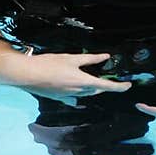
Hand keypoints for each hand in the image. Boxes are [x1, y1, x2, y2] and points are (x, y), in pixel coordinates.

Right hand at [16, 52, 131, 103]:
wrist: (27, 75)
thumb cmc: (49, 64)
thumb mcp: (71, 58)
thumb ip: (90, 59)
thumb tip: (105, 56)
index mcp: (83, 82)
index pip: (107, 86)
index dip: (119, 86)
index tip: (128, 85)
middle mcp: (78, 92)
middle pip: (96, 90)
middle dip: (104, 85)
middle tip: (109, 77)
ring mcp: (68, 97)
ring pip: (86, 94)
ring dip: (91, 88)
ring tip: (92, 79)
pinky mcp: (60, 98)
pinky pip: (73, 98)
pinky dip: (78, 93)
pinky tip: (75, 88)